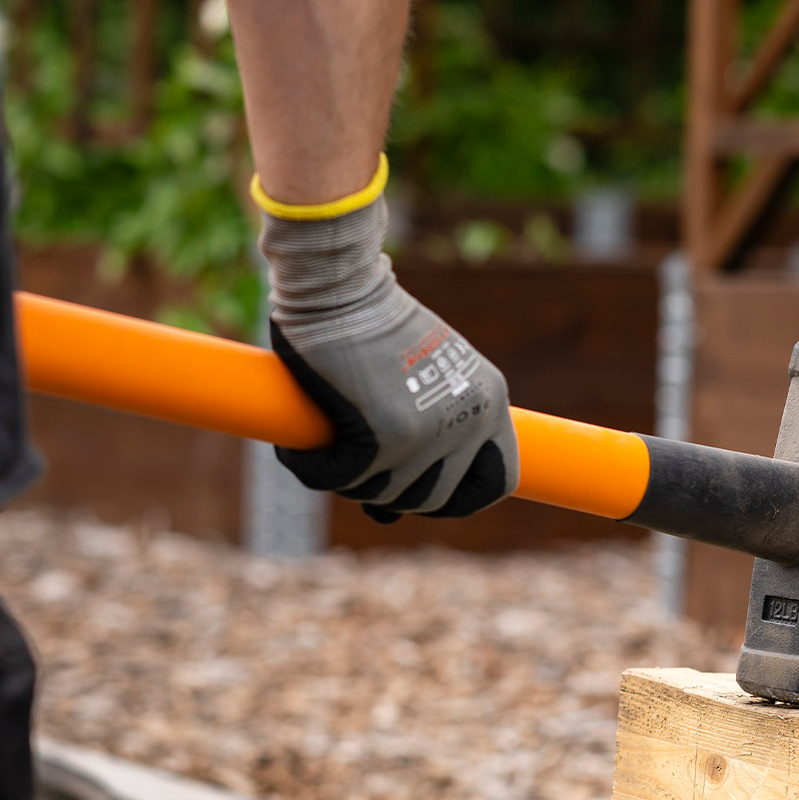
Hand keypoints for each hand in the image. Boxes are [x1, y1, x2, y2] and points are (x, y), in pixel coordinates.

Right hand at [258, 176, 517, 520]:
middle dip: (391, 490)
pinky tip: (299, 450)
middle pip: (431, 499)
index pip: (498, 483)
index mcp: (489, 402)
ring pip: (383, 495)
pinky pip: (339, 479)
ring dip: (349, 479)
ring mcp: (427, 434)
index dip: (459, 499)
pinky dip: (312, 468)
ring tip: (329, 444)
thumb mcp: (423, 376)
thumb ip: (423, 440)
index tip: (424, 491)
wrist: (341, 282)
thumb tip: (388, 517)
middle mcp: (468, 422)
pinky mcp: (381, 437)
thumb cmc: (374, 323)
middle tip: (358, 461)